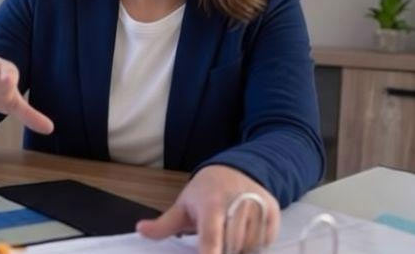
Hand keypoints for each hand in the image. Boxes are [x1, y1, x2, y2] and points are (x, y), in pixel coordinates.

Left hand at [136, 165, 279, 253]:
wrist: (238, 169)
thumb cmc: (206, 191)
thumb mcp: (184, 205)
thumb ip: (165, 224)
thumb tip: (141, 230)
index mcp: (211, 205)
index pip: (211, 238)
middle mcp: (237, 205)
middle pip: (231, 247)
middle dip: (221, 250)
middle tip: (212, 244)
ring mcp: (258, 209)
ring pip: (249, 248)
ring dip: (238, 250)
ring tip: (227, 237)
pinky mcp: (273, 213)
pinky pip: (264, 244)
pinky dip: (253, 246)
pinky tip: (243, 235)